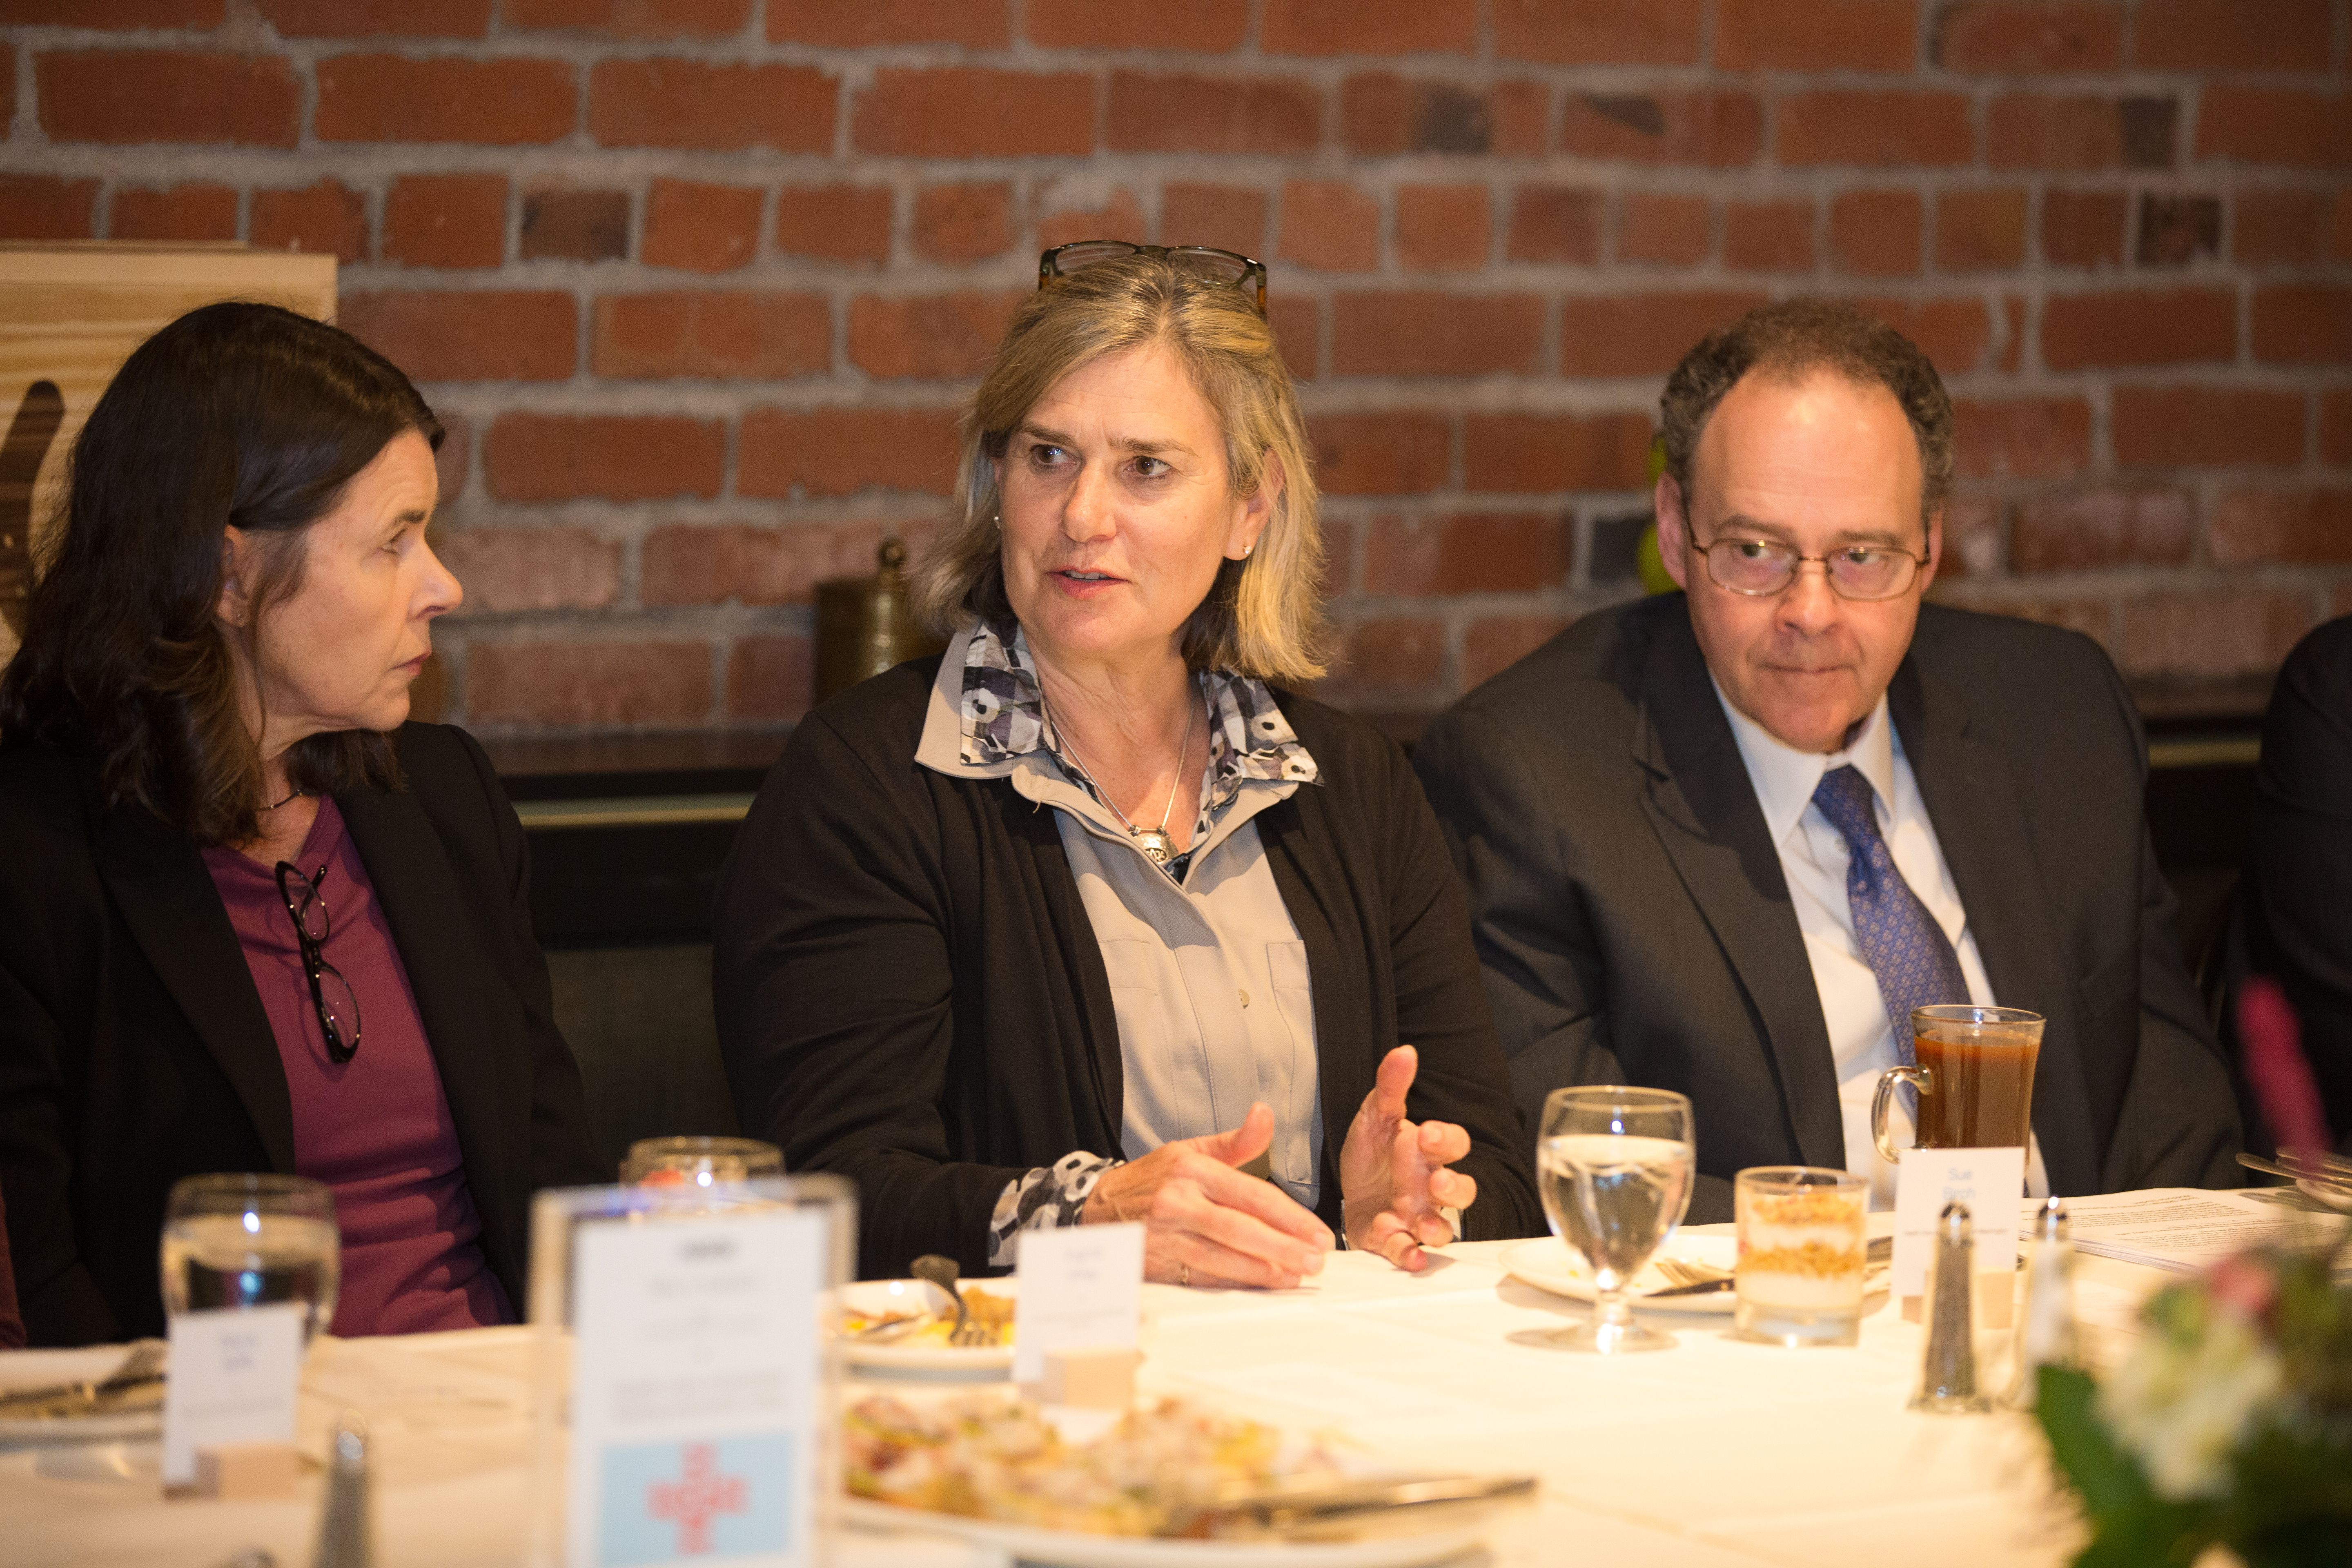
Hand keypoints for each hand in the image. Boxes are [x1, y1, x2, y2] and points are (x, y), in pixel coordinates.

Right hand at [1082, 1103, 1333, 1288]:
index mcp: (1191, 1170)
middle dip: (1283, 1246)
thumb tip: (1265, 1113)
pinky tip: (1261, 1284)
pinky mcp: (1156, 1263)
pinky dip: (1235, 1282)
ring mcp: (1165, 1235)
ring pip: (1222, 1257)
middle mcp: (1177, 1201)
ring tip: (1296, 1275)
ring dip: (1264, 1270)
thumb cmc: (1153, 1180)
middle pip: (1240, 1228)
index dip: (1289, 1216)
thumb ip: (1236, 1141)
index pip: (1251, 1194)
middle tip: (1316, 1259)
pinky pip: (1202, 1277)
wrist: (1098, 1208)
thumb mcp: (1191, 1152)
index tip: (1318, 1232)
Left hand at [1339, 1045, 1477, 1271]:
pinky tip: (1407, 1255)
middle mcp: (1430, 1187)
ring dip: (1437, 1227)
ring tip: (1424, 1226)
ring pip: (1442, 1226)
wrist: (1349, 1188)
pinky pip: (1407, 1251)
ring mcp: (1416, 1216)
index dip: (1447, 1140)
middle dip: (1453, 1187)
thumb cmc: (1374, 1153)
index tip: (1427, 1133)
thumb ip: (1391, 1086)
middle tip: (1436, 1181)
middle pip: (1462, 1190)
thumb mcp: (1375, 1115)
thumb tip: (1405, 1052)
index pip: (1455, 1144)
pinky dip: (1408, 1254)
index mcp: (1429, 1153)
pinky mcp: (1394, 1240)